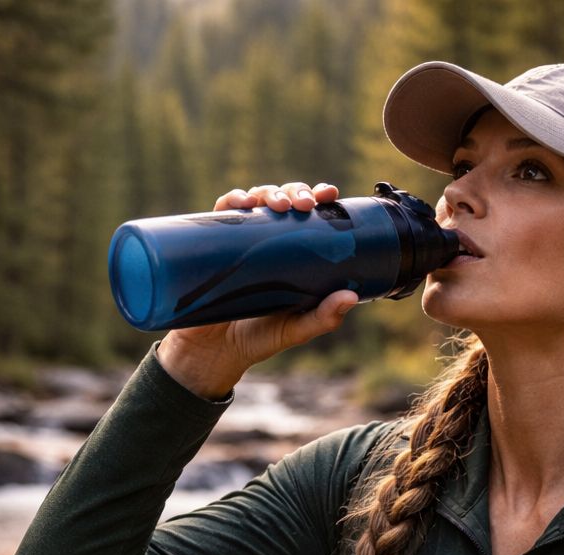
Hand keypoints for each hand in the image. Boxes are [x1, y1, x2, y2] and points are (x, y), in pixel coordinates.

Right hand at [157, 182, 358, 399]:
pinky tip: (243, 203)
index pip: (308, 216)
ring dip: (268, 192)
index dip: (319, 197)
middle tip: (304, 205)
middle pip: (283, 200)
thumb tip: (351, 297)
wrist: (211, 353)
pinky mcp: (212, 244)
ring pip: (255, 199)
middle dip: (295, 192)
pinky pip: (221, 212)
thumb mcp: (295, 329)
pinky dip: (232, 200)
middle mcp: (266, 241)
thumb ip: (323, 318)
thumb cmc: (257, 339)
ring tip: (278, 205)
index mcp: (291, 253)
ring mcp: (238, 240)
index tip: (330, 194)